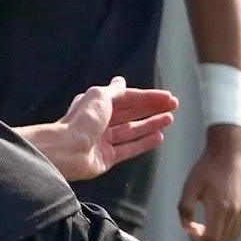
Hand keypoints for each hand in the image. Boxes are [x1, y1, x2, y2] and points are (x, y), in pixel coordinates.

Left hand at [24, 79, 176, 180]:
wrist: (67, 150)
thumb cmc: (82, 120)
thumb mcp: (99, 96)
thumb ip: (113, 91)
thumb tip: (121, 81)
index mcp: (96, 104)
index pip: (128, 98)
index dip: (148, 97)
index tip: (167, 97)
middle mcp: (99, 121)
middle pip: (131, 113)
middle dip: (152, 108)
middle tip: (174, 106)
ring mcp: (103, 141)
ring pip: (132, 130)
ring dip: (151, 124)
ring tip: (170, 119)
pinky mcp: (107, 158)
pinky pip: (129, 148)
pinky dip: (144, 142)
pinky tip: (159, 137)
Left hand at [179, 125, 240, 240]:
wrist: (229, 154)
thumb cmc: (206, 169)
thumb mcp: (189, 187)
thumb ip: (184, 210)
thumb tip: (187, 228)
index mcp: (219, 208)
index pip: (211, 239)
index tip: (190, 231)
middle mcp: (234, 213)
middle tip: (195, 229)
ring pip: (230, 239)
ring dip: (216, 239)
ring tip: (205, 226)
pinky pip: (237, 231)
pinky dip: (226, 234)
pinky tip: (216, 222)